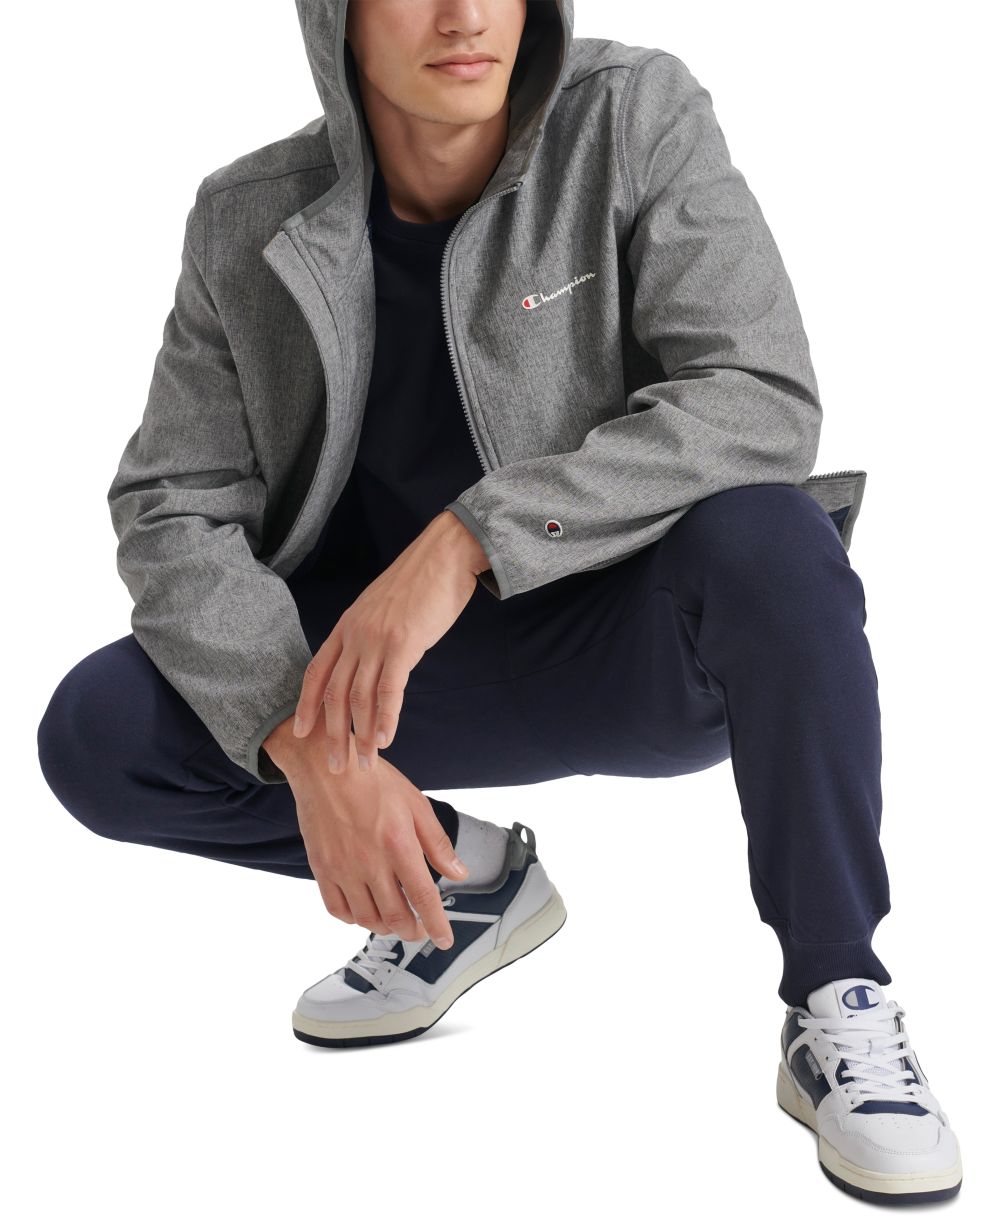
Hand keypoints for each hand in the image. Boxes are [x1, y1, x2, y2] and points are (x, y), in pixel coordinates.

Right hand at [268, 723, 468, 947]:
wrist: (326, 768)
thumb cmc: (373, 781)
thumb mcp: (416, 804)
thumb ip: (437, 844)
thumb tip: (458, 873)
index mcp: (399, 845)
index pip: (423, 898)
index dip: (436, 924)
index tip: (444, 939)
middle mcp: (371, 862)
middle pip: (396, 916)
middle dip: (413, 931)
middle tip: (420, 930)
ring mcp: (343, 868)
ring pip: (367, 918)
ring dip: (386, 927)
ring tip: (395, 921)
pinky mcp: (322, 869)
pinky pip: (338, 910)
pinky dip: (355, 919)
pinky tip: (364, 911)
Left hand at [292, 510, 487, 772]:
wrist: (444, 554)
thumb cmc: (420, 581)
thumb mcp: (382, 607)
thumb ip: (371, 634)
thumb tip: (373, 659)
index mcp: (346, 625)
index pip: (316, 671)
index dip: (306, 704)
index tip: (300, 731)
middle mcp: (354, 634)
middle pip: (334, 694)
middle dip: (332, 734)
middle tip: (334, 765)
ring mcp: (376, 639)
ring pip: (360, 698)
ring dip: (360, 735)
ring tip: (363, 762)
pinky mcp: (403, 644)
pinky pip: (389, 690)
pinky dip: (385, 719)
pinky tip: (385, 740)